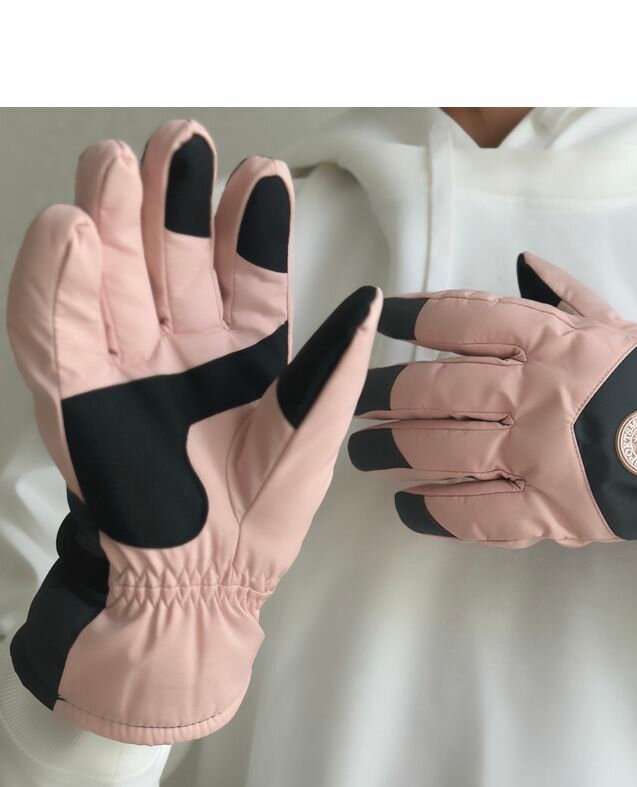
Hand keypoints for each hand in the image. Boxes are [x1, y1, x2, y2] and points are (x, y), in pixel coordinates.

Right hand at [8, 120, 380, 743]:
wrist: (203, 585)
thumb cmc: (263, 518)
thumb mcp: (311, 437)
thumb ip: (335, 366)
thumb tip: (370, 295)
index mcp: (242, 351)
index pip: (244, 271)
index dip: (252, 223)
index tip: (264, 173)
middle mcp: (181, 344)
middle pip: (171, 254)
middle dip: (174, 197)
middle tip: (182, 141)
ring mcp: (124, 362)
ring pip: (112, 273)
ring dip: (112, 215)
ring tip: (122, 162)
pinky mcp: (73, 391)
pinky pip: (55, 326)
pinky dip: (55, 277)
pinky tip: (68, 227)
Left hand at [349, 252, 636, 622]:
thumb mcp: (620, 324)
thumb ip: (566, 295)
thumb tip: (521, 263)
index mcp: (555, 341)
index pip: (465, 319)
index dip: (413, 317)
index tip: (380, 318)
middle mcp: (539, 394)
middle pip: (438, 389)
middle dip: (388, 392)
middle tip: (360, 399)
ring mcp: (541, 456)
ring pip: (445, 450)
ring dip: (393, 451)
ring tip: (364, 451)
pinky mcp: (551, 511)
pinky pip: (478, 514)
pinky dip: (436, 512)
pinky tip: (407, 507)